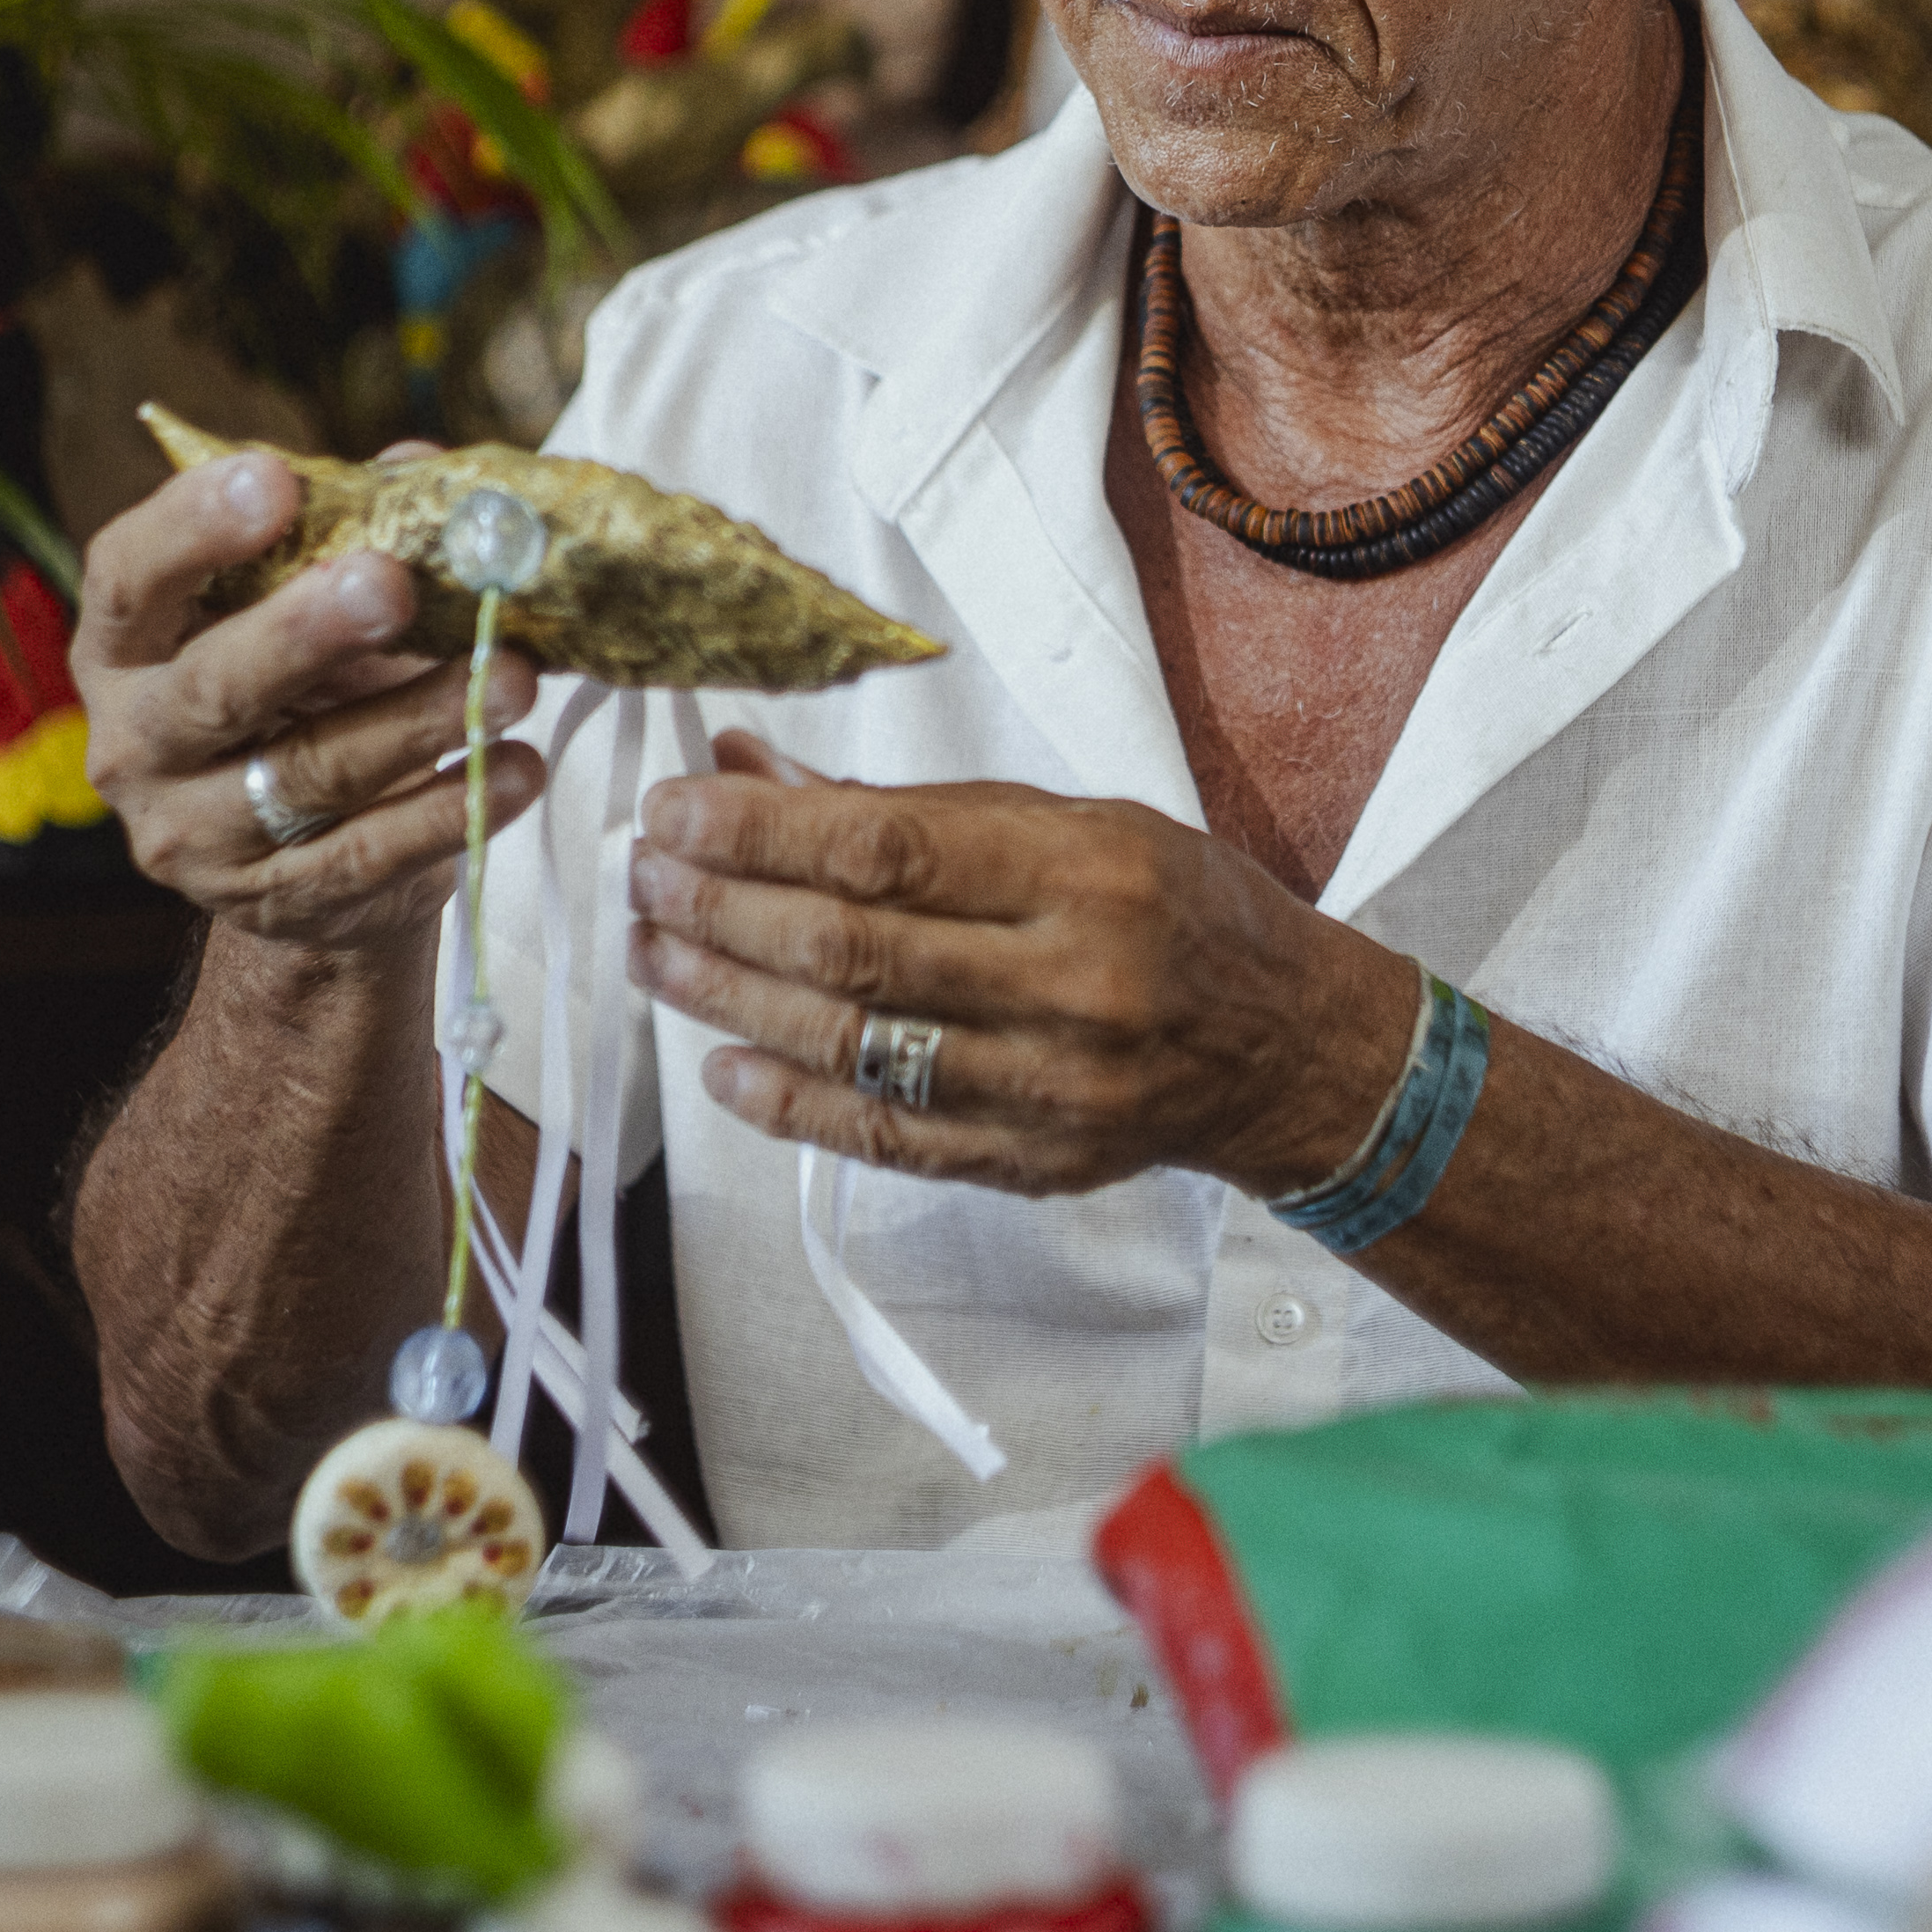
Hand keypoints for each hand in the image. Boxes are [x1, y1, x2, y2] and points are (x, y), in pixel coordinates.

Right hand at [77, 446, 541, 961]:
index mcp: (125, 648)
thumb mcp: (303, 609)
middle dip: (305, 631)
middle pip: (212, 685)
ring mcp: (198, 836)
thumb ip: (350, 531)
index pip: (128, 579)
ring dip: (420, 717)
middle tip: (391, 583)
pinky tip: (516, 767)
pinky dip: (452, 808)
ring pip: (310, 771)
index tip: (274, 477)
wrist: (304, 858)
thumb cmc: (303, 696)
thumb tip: (423, 467)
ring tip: (511, 675)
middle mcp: (135, 745)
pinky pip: (370, 853)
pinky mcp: (277, 899)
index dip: (191, 527)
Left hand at [625, 741, 1418, 1197]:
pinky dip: (789, 1105)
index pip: (885, 850)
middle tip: (644, 879)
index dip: (757, 832)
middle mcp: (1071, 981)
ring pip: (851, 1048)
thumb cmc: (1173, 908)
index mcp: (1084, 869)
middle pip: (851, 949)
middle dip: (721, 910)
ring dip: (729, 999)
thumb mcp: (1066, 821)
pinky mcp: (1032, 1163)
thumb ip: (910, 811)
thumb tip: (746, 768)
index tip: (674, 810)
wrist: (1287, 1045)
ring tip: (654, 955)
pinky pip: (883, 1139)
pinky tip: (723, 1064)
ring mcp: (1051, 1086)